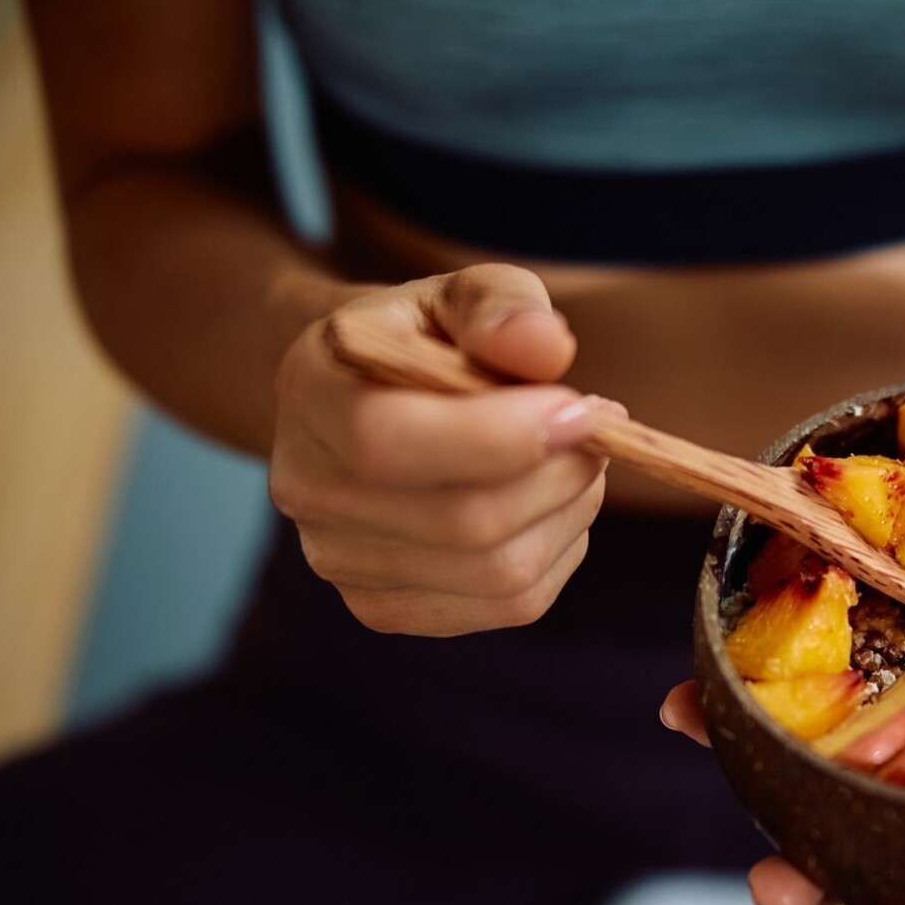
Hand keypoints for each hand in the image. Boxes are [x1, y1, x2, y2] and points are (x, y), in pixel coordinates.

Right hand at [269, 264, 619, 635]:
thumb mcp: (460, 295)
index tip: (583, 410)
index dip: (502, 436)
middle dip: (560, 477)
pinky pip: (510, 606)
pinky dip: (558, 554)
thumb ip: (502, 306)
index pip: (389, 441)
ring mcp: (338, 561)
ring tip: (576, 462)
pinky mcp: (384, 609)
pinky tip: (549, 507)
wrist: (367, 397)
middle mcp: (306, 487)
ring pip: (501, 572)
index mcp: (308, 391)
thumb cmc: (426, 338)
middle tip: (598, 431)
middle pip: (464, 521)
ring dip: (571, 514)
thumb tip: (546, 347)